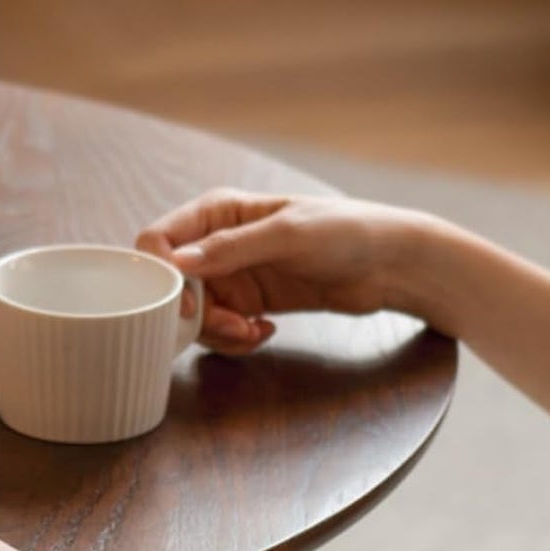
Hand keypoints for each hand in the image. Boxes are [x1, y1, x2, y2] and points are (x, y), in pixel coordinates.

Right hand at [135, 190, 424, 354]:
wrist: (391, 265)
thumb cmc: (345, 231)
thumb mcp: (287, 235)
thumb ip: (230, 249)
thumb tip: (176, 263)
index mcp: (216, 212)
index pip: (158, 240)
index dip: (161, 274)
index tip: (189, 303)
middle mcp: (215, 244)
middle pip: (172, 285)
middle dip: (195, 313)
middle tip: (230, 325)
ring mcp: (230, 276)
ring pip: (193, 313)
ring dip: (217, 331)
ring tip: (252, 331)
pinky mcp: (246, 303)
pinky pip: (218, 328)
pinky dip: (234, 338)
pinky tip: (264, 332)